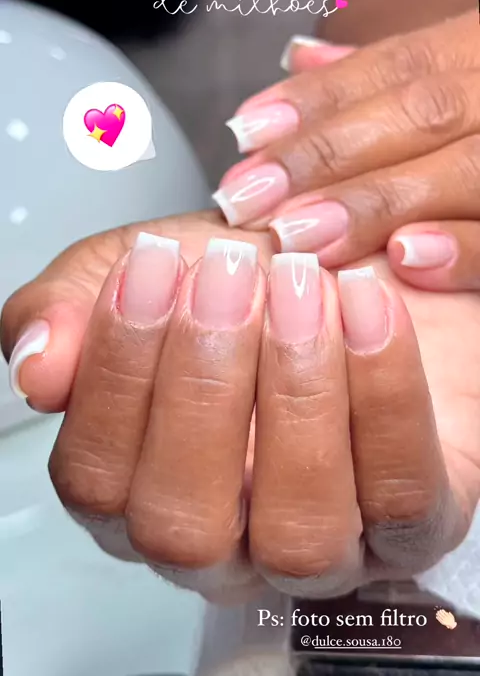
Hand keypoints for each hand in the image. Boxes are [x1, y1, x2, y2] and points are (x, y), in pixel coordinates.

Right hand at [2, 212, 479, 602]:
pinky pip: (401, 493)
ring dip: (292, 392)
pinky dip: (382, 390)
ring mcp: (322, 545)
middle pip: (184, 524)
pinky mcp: (413, 525)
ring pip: (296, 530)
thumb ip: (73, 307)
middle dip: (200, 385)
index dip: (115, 371)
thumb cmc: (256, 281)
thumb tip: (36, 364)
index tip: (150, 270)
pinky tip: (363, 305)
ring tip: (296, 285)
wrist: (363, 265)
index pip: (95, 476)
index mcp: (142, 484)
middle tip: (223, 276)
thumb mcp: (151, 271)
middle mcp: (225, 538)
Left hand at [216, 10, 479, 290]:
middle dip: (330, 157)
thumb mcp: (457, 69)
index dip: (319, 103)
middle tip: (248, 199)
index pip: (397, 67)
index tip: (245, 135)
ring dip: (381, 203)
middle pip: (424, 113)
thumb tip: (297, 57)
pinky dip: (468, 248)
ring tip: (302, 233)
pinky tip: (408, 259)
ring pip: (468, 169)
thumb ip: (384, 76)